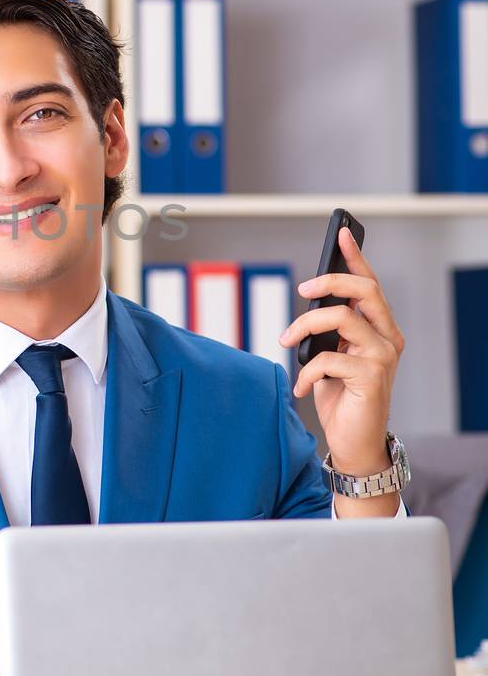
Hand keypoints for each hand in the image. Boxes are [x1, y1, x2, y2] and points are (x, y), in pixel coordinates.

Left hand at [278, 224, 404, 474]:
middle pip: (363, 291)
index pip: (369, 285)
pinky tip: (302, 387)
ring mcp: (383, 358)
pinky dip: (307, 372)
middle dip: (329, 282)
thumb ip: (330, 331)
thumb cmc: (341, 397)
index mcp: (379, 330)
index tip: (342, 233)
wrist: (354, 442)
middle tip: (302, 290)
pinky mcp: (372, 378)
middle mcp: (388, 339)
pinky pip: (329, 359)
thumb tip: (311, 302)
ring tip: (286, 342)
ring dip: (305, 326)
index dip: (356, 257)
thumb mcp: (333, 356)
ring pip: (342, 319)